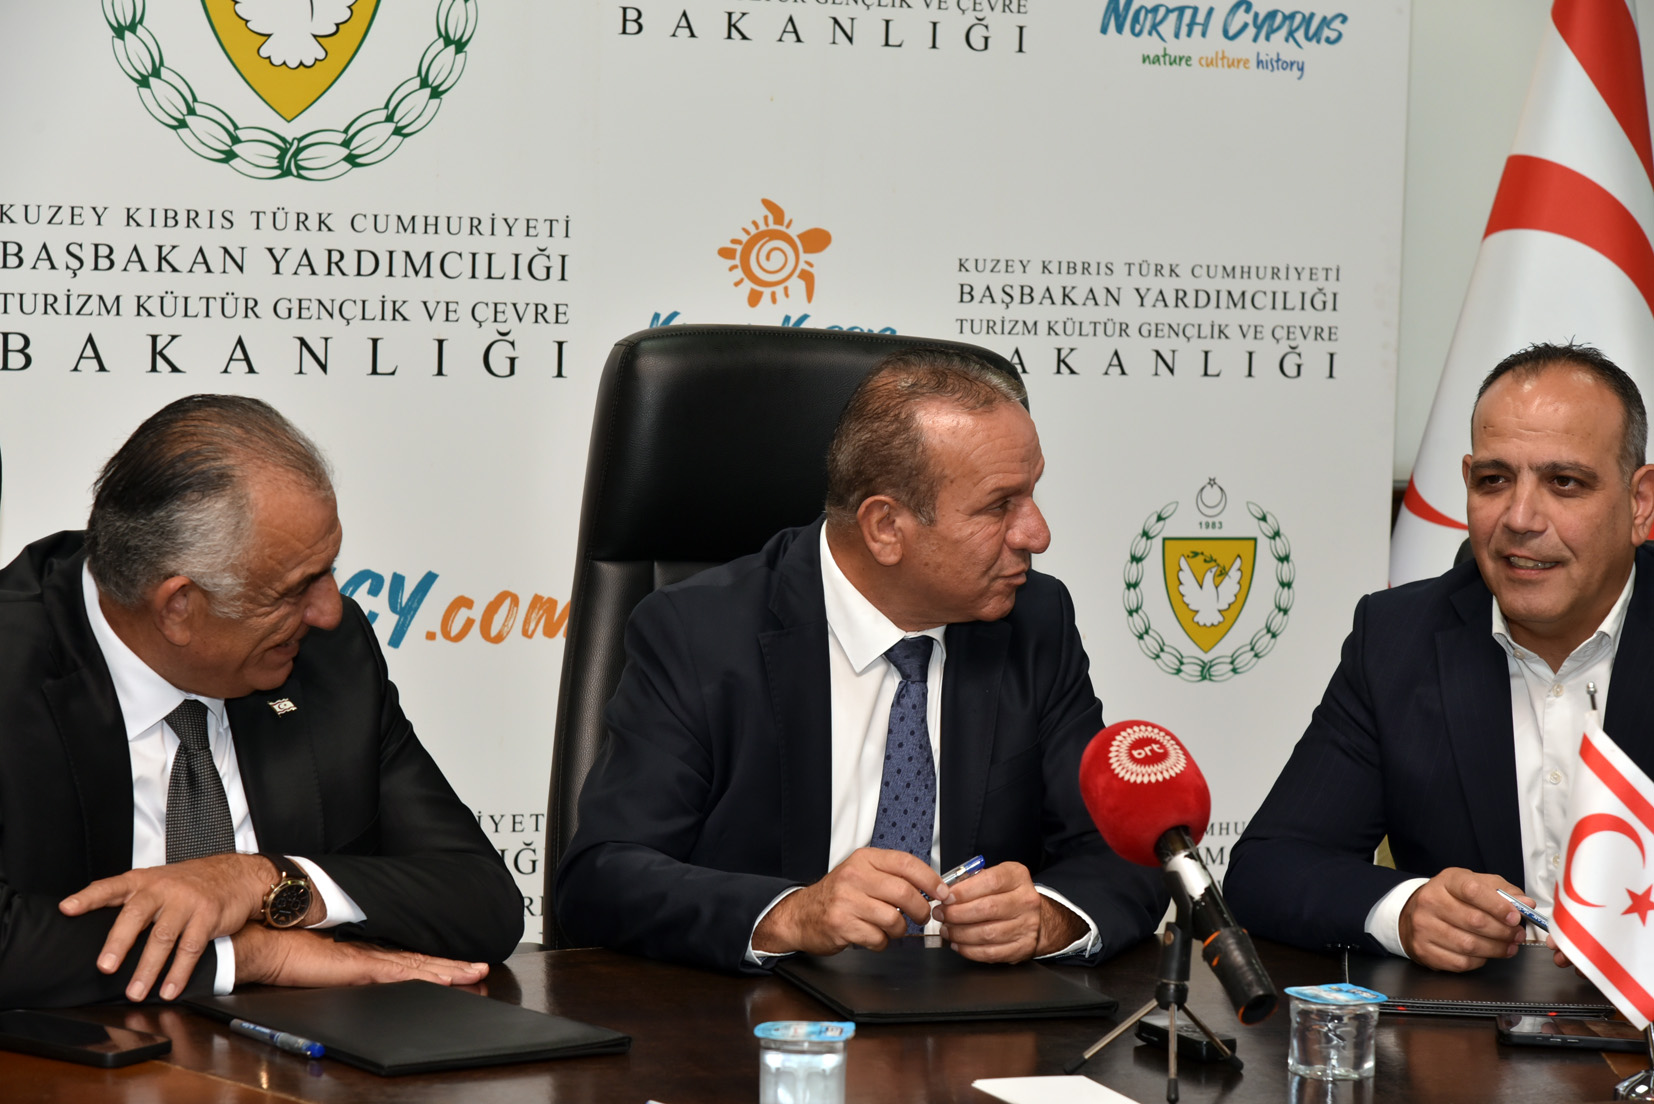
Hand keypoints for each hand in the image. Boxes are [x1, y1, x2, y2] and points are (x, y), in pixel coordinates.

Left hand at [59, 853, 283, 1001]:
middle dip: (119, 943)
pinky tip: (169, 989)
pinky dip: (179, 972)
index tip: (67, 909)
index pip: (110, 886)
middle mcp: (163, 888)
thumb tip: (94, 927)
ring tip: (136, 993)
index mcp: (144, 881)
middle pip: (136, 915)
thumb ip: (131, 900)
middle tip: (105, 967)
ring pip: (163, 937)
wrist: (237, 874)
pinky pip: (191, 948)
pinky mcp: (208, 915)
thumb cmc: (190, 884)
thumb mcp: (158, 883)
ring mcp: (187, 901)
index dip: (88, 897)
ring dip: (148, 969)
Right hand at [232, 926, 489, 987]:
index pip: (405, 960)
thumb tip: (346, 971)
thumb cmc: (282, 949)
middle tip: (480, 969)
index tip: (456, 967)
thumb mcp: (318, 963)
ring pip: (417, 966)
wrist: (263, 939)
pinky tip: (445, 980)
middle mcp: (369, 954)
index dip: (432, 964)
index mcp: (361, 954)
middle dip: (451, 967)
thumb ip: (337, 967)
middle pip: (419, 962)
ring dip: (448, 971)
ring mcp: (366, 959)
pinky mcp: (358, 966)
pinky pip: (399, 974)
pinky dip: (425, 977)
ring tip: (475, 972)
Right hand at [752, 848, 937, 955]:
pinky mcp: (842, 925)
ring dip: (899, 929)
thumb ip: (892, 875)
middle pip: (905, 893)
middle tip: (921, 916)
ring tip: (890, 927)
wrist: (801, 914)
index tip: (942, 892)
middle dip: (920, 910)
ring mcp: (847, 901)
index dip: (930, 880)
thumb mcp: (862, 873)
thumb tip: (931, 886)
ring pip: (894, 919)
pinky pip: (878, 938)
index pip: (906, 864)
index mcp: (864, 859)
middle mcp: (855, 876)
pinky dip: (881, 942)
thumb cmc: (838, 895)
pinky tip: (872, 935)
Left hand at [933, 861, 1083, 962]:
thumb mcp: (995, 876)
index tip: (945, 897)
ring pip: (987, 933)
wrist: (1035, 915)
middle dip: (956, 914)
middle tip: (940, 915)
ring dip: (960, 934)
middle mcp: (1026, 901)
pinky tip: (958, 944)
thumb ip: (972, 881)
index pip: (990, 882)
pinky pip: (991, 952)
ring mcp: (1027, 926)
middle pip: (987, 909)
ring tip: (946, 930)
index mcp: (1018, 877)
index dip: (964, 891)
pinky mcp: (1023, 947)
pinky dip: (969, 950)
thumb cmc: (1007, 894)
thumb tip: (944, 892)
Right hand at [1397, 868, 1524, 971]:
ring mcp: (1423, 926)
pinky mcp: (1423, 949)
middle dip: (1503, 931)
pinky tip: (1485, 954)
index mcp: (1446, 881)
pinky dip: (1479, 960)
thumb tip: (1526, 904)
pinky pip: (1460, 962)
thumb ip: (1503, 891)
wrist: (1416, 912)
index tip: (1516, 917)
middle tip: (1517, 935)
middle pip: (1474, 920)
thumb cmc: (1453, 898)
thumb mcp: (1476, 884)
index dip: (1498, 905)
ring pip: (1468, 945)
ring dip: (1495, 949)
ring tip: (1508, 946)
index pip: (1472, 890)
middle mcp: (1430, 902)